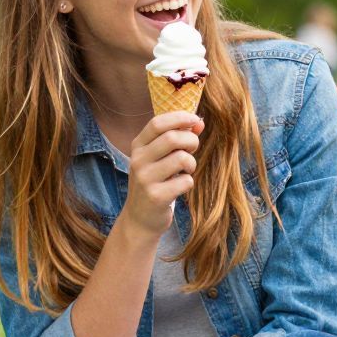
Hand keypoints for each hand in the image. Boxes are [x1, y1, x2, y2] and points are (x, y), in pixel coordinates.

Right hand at [120, 112, 201, 235]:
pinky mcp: (156, 197)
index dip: (180, 118)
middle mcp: (138, 160)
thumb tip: (199, 122)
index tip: (195, 120)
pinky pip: (185, 181)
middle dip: (191, 141)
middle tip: (193, 150)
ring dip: (192, 163)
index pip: (157, 123)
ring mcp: (145, 179)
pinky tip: (179, 187)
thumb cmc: (155, 182)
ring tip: (186, 171)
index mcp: (138, 146)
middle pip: (172, 138)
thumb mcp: (159, 158)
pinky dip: (188, 182)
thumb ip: (177, 138)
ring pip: (182, 158)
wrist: (139, 219)